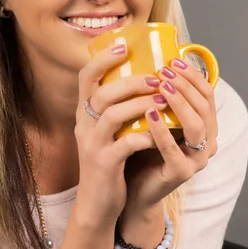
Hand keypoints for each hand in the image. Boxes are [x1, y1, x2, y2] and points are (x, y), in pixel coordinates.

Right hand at [75, 42, 168, 226]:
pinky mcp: (104, 164)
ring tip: (164, 100)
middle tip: (156, 78)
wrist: (97, 202)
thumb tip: (142, 78)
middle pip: (101, 93)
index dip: (102, 59)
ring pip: (112, 115)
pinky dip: (144, 136)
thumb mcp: (105, 132)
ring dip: (140, 105)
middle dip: (131, 82)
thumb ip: (116, 108)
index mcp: (84, 114)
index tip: (124, 46)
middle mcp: (83, 126)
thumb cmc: (108, 161)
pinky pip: (125, 144)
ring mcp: (91, 145)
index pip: (85, 78)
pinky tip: (159, 134)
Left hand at [123, 59, 217, 214]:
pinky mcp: (181, 173)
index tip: (173, 60)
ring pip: (196, 127)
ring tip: (161, 87)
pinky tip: (149, 114)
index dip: (192, 76)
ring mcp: (196, 160)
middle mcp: (206, 143)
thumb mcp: (153, 120)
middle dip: (186, 85)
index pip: (207, 95)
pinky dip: (162, 129)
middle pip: (205, 107)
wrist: (133, 188)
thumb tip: (151, 62)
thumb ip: (159, 99)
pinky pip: (173, 148)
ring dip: (179, 103)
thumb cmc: (142, 150)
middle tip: (166, 70)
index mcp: (203, 127)